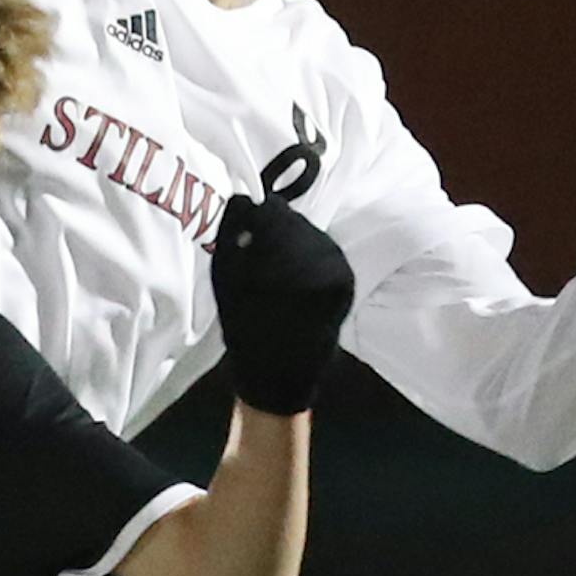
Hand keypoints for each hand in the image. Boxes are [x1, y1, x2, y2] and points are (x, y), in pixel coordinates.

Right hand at [210, 195, 353, 415]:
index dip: (252, 214)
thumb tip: (241, 200)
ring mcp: (340, 267)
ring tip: (270, 263)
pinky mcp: (347, 279)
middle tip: (251, 245)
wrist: (280, 376)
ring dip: (287, 241)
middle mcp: (324, 255)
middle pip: (292, 220)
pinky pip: (321, 252)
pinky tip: (289, 274)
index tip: (239, 225)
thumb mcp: (227, 278)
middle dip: (270, 229)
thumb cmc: (246, 329)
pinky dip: (302, 256)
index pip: (272, 211)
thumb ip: (233, 233)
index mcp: (292, 254)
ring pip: (308, 234)